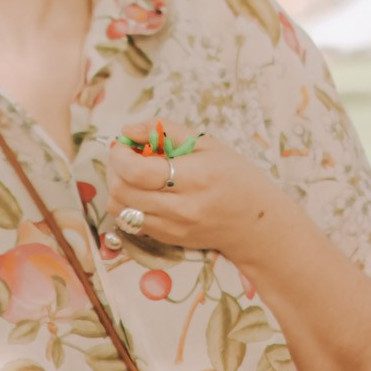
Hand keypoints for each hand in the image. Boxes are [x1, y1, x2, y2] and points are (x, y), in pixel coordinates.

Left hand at [104, 119, 290, 258]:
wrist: (256, 224)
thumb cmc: (235, 177)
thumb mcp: (207, 144)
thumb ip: (166, 131)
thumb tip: (128, 130)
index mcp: (195, 178)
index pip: (137, 171)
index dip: (120, 155)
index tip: (123, 144)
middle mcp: (181, 208)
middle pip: (122, 191)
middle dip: (114, 169)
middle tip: (126, 157)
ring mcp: (173, 228)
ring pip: (120, 210)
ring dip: (117, 188)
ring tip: (132, 175)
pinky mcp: (167, 240)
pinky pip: (130, 222)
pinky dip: (128, 204)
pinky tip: (144, 192)